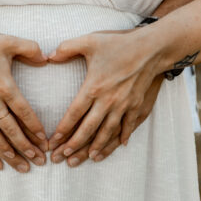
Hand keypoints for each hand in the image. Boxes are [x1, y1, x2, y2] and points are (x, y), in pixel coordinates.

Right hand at [0, 32, 49, 172]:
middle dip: (27, 147)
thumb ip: (30, 49)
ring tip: (23, 166)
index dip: (35, 128)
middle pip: (11, 130)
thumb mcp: (7, 42)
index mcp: (4, 87)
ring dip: (9, 154)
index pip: (24, 112)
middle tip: (39, 161)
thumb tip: (46, 59)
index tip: (45, 141)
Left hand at [45, 29, 161, 163]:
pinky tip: (115, 147)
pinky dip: (121, 138)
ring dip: (96, 147)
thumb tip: (48, 56)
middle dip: (74, 145)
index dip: (63, 129)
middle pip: (88, 129)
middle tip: (62, 158)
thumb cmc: (120, 43)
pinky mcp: (136, 106)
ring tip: (86, 159)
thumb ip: (67, 48)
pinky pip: (127, 127)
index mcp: (93, 87)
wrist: (152, 48)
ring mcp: (124, 106)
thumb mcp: (90, 41)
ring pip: (107, 132)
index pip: (74, 114)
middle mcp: (108, 101)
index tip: (53, 141)